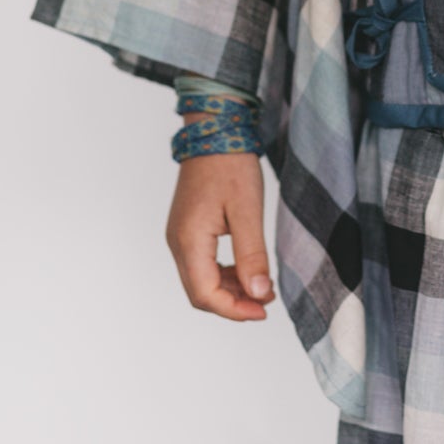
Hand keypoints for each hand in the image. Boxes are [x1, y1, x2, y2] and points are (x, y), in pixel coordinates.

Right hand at [166, 137, 275, 320]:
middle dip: (233, 303)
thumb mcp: (248, 211)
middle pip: (200, 292)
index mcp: (189, 240)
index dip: (233, 310)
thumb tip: (258, 293)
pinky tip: (248, 270)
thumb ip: (252, 255)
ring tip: (263, 286)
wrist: (214, 133)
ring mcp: (180, 237)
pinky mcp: (188, 230)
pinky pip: (202, 265)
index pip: (204, 294)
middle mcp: (178, 243)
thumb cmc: (231, 166)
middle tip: (266, 302)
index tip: (263, 310)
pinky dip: (225, 274)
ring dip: (230, 290)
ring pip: (201, 280)